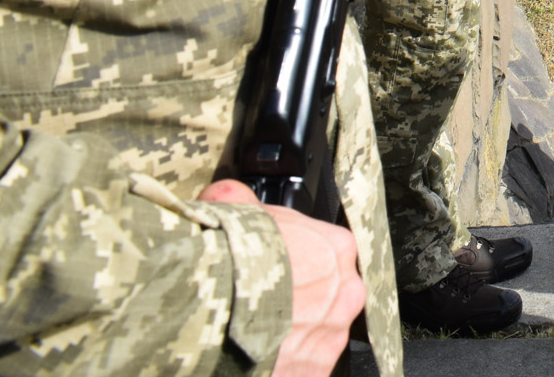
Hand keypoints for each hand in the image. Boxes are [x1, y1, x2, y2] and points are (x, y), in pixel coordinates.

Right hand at [198, 180, 364, 376]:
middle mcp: (345, 292)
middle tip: (258, 306)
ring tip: (249, 337)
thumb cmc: (227, 256)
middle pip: (324, 298)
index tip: (270, 270)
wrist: (208, 305)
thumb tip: (233, 194)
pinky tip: (252, 360)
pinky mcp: (312, 373)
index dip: (292, 262)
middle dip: (294, 303)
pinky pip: (300, 370)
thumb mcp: (235, 209)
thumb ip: (245, 201)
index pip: (323, 253)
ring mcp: (331, 338)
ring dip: (287, 338)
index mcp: (336, 247)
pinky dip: (281, 368)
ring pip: (313, 337)